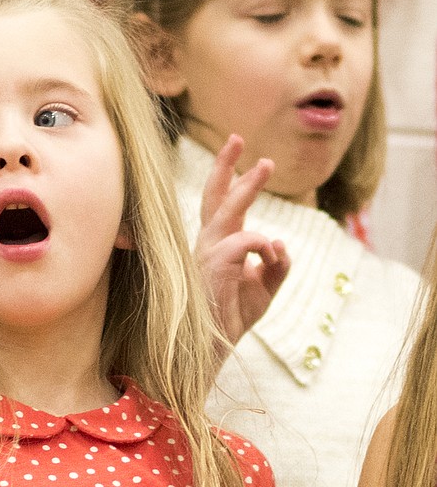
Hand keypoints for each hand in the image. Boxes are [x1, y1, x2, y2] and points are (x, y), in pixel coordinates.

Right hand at [195, 134, 289, 347]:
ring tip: (264, 163)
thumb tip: (281, 244)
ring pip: (226, 211)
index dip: (229, 180)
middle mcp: (207, 247)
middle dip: (225, 167)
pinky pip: (247, 240)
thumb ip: (277, 267)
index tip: (242, 154)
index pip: (220, 208)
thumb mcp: (265, 291)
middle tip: (237, 137)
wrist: (209, 350)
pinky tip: (272, 257)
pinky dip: (265, 244)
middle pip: (213, 199)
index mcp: (218, 249)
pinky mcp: (211, 266)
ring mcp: (205, 255)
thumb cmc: (230, 321)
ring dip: (246, 186)